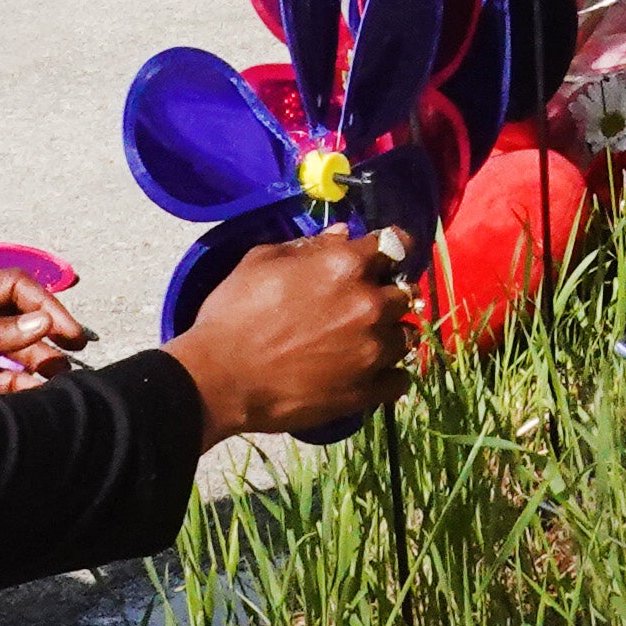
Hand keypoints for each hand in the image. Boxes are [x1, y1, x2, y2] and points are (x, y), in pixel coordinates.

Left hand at [0, 269, 88, 397]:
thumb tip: (42, 324)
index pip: (10, 288)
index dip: (43, 304)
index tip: (67, 332)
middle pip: (15, 319)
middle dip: (45, 335)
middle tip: (73, 356)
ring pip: (10, 352)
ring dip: (36, 363)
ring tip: (57, 381)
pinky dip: (18, 387)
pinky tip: (35, 396)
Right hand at [167, 230, 419, 444]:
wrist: (221, 378)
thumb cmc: (234, 313)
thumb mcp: (262, 261)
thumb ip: (309, 246)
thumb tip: (341, 235)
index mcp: (346, 265)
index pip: (396, 245)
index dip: (390, 250)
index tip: (384, 258)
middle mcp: (370, 304)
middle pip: (403, 293)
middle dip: (386, 294)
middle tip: (361, 306)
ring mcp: (373, 350)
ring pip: (405, 335)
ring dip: (388, 334)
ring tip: (362, 342)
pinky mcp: (368, 390)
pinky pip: (399, 379)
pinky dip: (388, 375)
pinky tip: (368, 373)